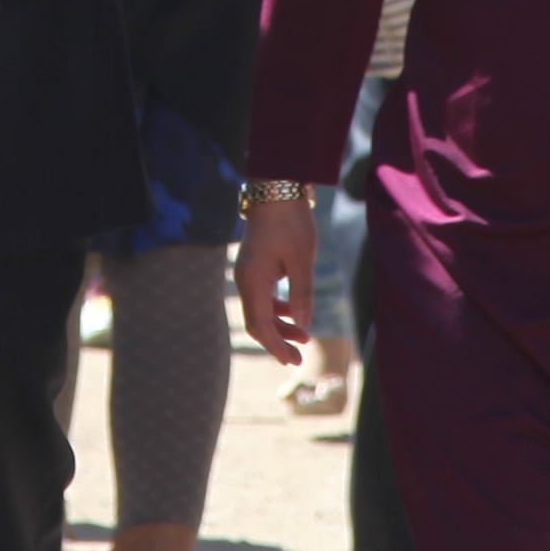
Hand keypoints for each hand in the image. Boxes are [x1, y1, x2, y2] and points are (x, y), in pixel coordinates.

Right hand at [238, 197, 321, 364]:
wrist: (276, 189)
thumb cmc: (291, 223)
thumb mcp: (303, 260)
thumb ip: (302, 294)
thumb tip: (303, 324)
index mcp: (253, 281)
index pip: (260, 325)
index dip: (276, 346)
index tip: (292, 361)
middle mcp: (245, 279)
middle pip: (257, 321)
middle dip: (277, 341)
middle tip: (299, 357)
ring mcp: (248, 272)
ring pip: (260, 309)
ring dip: (280, 324)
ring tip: (304, 335)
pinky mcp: (254, 264)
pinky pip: (262, 295)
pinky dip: (277, 307)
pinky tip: (294, 311)